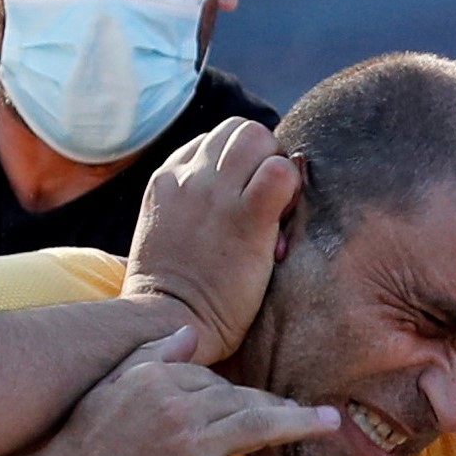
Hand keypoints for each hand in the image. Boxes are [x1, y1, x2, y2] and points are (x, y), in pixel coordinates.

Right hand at [35, 328, 338, 455]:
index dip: (242, 395)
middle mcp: (182, 406)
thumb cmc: (78, 446)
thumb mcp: (109, 386)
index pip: (216, 381)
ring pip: (260, 428)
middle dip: (282, 406)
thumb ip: (150, 356)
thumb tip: (186, 331)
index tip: (261, 406)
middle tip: (315, 412)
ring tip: (330, 424)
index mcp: (161, 378)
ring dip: (302, 425)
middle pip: (245, 400)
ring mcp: (193, 447)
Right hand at [122, 118, 297, 364]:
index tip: (244, 198)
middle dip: (262, 155)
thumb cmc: (171, 295)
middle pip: (239, 130)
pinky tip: (282, 222)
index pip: (214, 140)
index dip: (239, 164)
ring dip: (277, 165)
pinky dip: (291, 187)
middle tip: (268, 198)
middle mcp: (189, 177)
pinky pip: (280, 173)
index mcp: (167, 179)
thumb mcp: (166, 233)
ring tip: (276, 208)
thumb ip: (191, 206)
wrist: (164, 325)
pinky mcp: (245, 219)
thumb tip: (234, 196)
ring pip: (258, 137)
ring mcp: (216, 194)